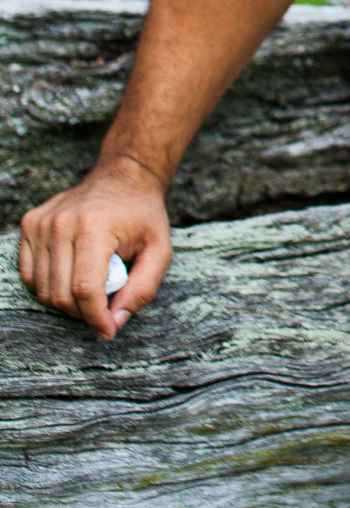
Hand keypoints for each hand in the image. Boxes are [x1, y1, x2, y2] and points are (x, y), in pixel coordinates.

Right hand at [19, 155, 172, 341]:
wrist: (124, 177)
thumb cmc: (143, 215)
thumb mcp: (160, 250)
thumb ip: (143, 289)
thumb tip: (115, 322)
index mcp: (95, 227)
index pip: (85, 290)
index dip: (96, 318)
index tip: (108, 330)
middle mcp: (62, 223)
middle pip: (61, 294)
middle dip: (83, 313)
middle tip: (103, 309)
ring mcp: (42, 222)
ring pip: (42, 289)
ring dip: (66, 302)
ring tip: (92, 290)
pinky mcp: (31, 224)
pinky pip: (30, 274)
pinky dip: (48, 287)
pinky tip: (71, 277)